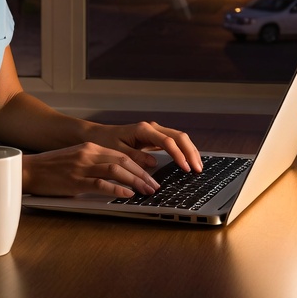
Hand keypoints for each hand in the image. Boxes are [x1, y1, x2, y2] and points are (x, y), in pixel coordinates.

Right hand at [22, 143, 161, 198]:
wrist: (29, 170)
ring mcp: (82, 167)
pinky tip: (127, 195)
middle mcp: (88, 154)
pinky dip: (117, 189)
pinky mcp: (75, 181)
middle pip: (123, 161)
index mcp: (90, 148)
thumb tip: (115, 175)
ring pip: (116, 171)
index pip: (121, 155)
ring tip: (147, 191)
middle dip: (142, 174)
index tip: (150, 175)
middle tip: (154, 186)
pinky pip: (100, 184)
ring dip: (135, 181)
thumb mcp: (76, 158)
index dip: (139, 165)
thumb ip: (94, 163)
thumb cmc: (51, 168)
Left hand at [86, 121, 202, 174]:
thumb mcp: (117, 152)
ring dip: (190, 151)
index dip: (178, 155)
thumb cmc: (106, 142)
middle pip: (179, 137)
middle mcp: (152, 128)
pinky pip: (174, 141)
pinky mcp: (155, 137)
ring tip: (198, 167)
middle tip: (198, 170)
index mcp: (143, 130)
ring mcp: (155, 131)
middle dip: (190, 153)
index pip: (167, 142)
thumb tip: (153, 163)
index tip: (186, 168)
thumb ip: (135, 157)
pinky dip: (184, 150)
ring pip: (179, 137)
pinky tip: (189, 160)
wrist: (98, 135)